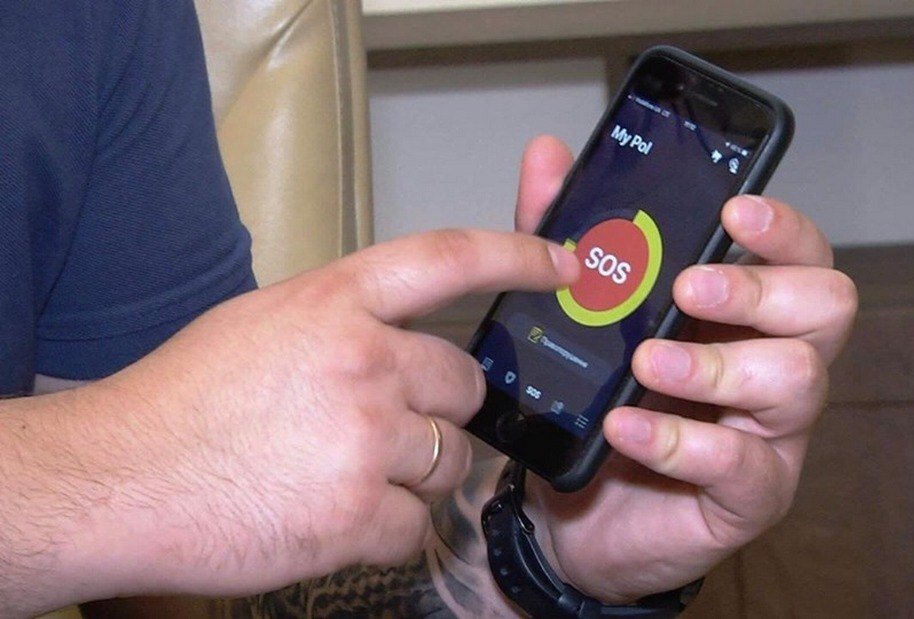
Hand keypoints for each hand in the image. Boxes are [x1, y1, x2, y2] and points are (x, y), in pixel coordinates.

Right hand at [66, 229, 577, 600]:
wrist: (116, 480)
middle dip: (439, 412)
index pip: (449, 259)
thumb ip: (342, 320)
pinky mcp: (357, 513)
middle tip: (381, 428)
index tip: (564, 263)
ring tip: (336, 475)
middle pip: (464, 387)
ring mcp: (363, 438)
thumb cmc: (181, 402)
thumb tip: (406, 339)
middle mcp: (361, 359)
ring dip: (410, 477)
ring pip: (450, 463)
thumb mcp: (262, 323)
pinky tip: (327, 515)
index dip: (519, 255)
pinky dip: (382, 529)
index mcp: (333, 301)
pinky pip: (416, 526)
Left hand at [512, 136, 856, 601]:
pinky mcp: (751, 496)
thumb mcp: (574, 316)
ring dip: (718, 365)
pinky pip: (741, 465)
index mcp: (742, 313)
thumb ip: (566, 237)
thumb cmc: (591, 407)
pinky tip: (625, 429)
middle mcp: (774, 364)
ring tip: (647, 365)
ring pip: (799, 380)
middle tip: (688, 289)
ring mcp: (772, 434)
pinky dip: (679, 441)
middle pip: (827, 306)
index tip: (734, 210)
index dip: (782, 228)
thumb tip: (548, 154)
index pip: (800, 254)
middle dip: (760, 288)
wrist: (562, 515)